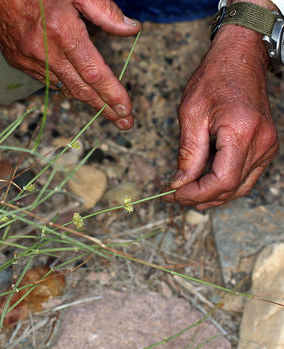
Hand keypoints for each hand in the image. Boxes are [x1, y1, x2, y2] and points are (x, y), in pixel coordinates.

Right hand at [0, 0, 140, 129]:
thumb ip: (105, 11)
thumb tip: (132, 29)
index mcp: (62, 31)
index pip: (94, 73)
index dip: (113, 94)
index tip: (126, 111)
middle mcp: (44, 52)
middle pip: (82, 90)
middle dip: (106, 108)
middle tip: (125, 123)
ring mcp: (28, 60)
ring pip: (65, 88)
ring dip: (87, 100)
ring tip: (106, 109)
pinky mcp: (17, 61)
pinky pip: (47, 80)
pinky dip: (66, 85)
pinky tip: (78, 87)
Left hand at [163, 24, 278, 209]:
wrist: (239, 58)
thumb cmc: (213, 79)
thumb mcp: (191, 114)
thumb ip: (188, 153)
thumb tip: (180, 183)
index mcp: (241, 132)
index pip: (221, 181)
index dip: (195, 194)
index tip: (172, 194)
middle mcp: (261, 142)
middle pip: (231, 188)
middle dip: (200, 197)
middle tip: (174, 196)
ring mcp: (267, 145)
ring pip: (240, 187)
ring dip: (213, 195)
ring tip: (186, 194)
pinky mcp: (265, 145)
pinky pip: (246, 176)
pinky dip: (225, 185)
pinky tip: (204, 184)